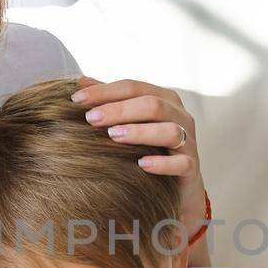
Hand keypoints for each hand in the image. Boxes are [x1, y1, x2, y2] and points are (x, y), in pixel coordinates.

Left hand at [70, 76, 208, 237]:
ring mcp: (188, 141)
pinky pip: (181, 163)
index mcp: (164, 99)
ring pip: (170, 130)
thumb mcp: (132, 121)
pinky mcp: (192, 167)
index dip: (105, 91)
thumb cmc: (150, 147)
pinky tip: (141, 165)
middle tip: (91, 118)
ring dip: (140, 132)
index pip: (134, 87)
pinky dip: (162, 163)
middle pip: (152, 105)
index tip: (76, 99)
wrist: (179, 187)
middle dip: (119, 110)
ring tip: (113, 136)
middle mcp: (180, 116)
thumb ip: (111, 100)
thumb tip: (81, 81)